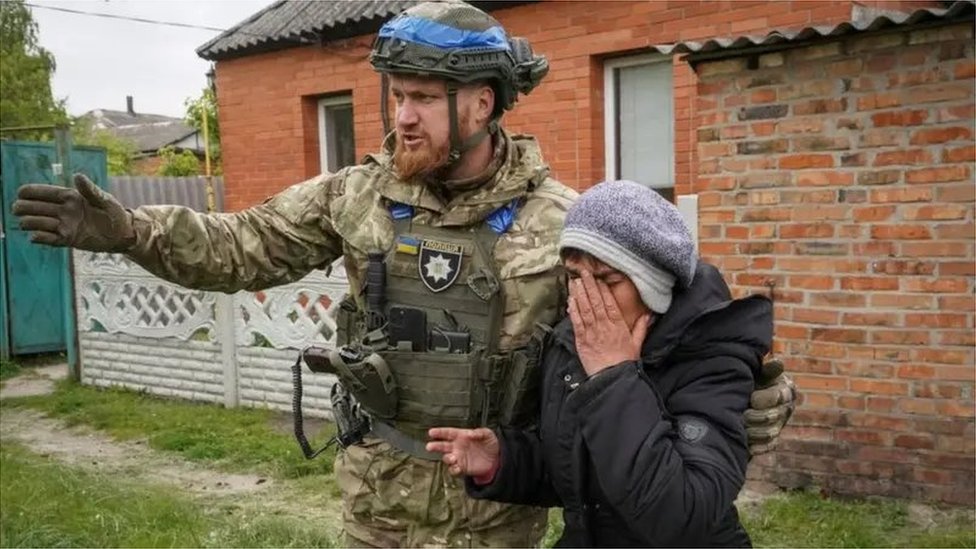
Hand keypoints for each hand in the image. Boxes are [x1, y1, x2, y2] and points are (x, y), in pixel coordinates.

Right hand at [12, 173, 134, 251]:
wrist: (122, 234)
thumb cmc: (114, 213)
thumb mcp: (104, 199)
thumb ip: (90, 190)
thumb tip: (77, 175)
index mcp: (69, 197)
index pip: (43, 192)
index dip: (30, 192)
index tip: (21, 193)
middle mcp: (62, 210)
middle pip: (34, 207)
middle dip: (23, 207)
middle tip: (18, 209)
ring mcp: (63, 225)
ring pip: (36, 223)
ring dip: (31, 222)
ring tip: (37, 224)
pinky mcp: (67, 239)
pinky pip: (48, 239)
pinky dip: (39, 237)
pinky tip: (36, 236)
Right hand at [426, 427, 499, 480]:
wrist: (496, 459)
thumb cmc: (490, 444)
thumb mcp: (488, 434)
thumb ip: (479, 432)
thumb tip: (470, 433)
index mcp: (461, 436)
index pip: (448, 433)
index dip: (439, 432)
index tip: (431, 432)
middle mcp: (457, 447)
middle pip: (443, 446)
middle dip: (435, 446)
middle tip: (429, 446)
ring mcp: (459, 458)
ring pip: (447, 458)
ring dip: (447, 458)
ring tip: (452, 458)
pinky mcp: (462, 468)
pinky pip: (454, 470)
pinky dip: (454, 469)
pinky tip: (457, 467)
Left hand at [567, 270, 648, 375]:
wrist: (611, 378)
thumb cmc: (624, 362)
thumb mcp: (637, 344)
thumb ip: (641, 328)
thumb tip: (648, 315)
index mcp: (618, 325)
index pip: (609, 302)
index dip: (603, 289)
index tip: (599, 278)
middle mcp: (604, 325)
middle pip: (595, 301)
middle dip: (589, 285)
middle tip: (584, 272)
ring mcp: (591, 332)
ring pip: (584, 308)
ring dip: (579, 293)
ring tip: (575, 281)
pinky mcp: (581, 339)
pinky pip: (576, 321)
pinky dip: (573, 309)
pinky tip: (570, 299)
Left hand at [744, 359, 796, 453]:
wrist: (740, 396)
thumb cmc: (749, 380)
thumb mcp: (757, 373)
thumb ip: (766, 370)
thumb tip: (778, 363)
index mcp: (785, 389)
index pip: (779, 397)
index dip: (766, 399)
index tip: (752, 399)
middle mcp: (786, 408)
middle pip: (774, 417)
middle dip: (757, 416)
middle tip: (743, 415)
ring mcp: (779, 426)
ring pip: (770, 433)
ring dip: (755, 432)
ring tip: (741, 426)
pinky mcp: (771, 440)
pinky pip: (767, 446)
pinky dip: (757, 446)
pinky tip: (747, 445)